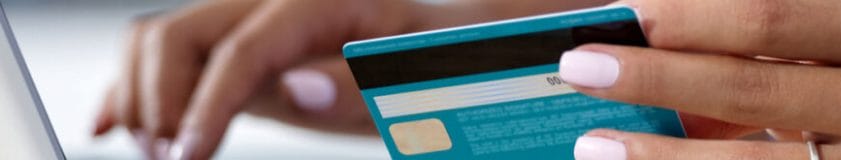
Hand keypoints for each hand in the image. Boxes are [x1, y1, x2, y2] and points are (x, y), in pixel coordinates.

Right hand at [90, 0, 424, 158]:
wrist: (430, 58)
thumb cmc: (427, 65)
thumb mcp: (413, 80)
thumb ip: (360, 83)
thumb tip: (299, 88)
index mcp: (316, 5)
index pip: (242, 49)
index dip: (206, 103)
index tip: (188, 156)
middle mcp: (270, 9)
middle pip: (179, 34)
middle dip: (158, 99)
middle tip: (172, 159)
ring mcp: (248, 31)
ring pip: (159, 43)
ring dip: (139, 98)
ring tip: (160, 153)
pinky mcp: (238, 58)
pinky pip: (169, 60)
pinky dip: (133, 90)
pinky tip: (110, 126)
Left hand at [563, 0, 840, 158]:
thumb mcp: (837, 55)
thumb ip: (756, 58)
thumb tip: (645, 69)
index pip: (771, 18)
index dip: (688, 19)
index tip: (624, 17)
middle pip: (750, 89)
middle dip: (654, 79)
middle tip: (580, 71)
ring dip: (660, 157)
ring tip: (594, 146)